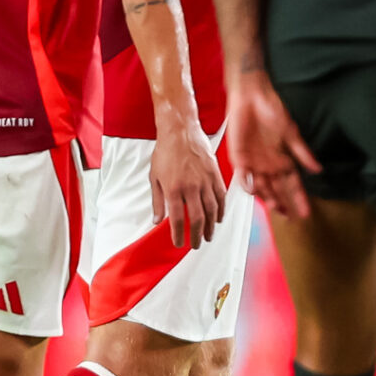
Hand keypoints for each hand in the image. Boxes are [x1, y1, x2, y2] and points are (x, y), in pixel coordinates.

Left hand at [148, 124, 225, 249]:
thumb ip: (157, 200)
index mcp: (173, 189)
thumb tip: (156, 220)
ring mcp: (205, 181)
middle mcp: (190, 187)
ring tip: (207, 236)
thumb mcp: (154, 177)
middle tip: (195, 245)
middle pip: (197, 219)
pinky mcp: (215, 174)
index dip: (179, 235)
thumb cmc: (165, 152)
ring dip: (210, 226)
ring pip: (211, 210)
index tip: (179, 243)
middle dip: (196, 235)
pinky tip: (218, 219)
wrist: (180, 131)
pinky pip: (221, 197)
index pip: (177, 219)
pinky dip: (221, 210)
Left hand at [229, 69, 318, 219]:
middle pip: (276, 190)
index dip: (298, 198)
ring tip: (275, 207)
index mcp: (282, 159)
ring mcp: (253, 162)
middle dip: (283, 203)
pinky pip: (242, 175)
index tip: (305, 212)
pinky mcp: (239, 156)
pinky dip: (248, 184)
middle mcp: (268, 164)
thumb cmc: (272, 110)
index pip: (292, 184)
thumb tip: (318, 169)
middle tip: (289, 216)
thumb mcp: (291, 133)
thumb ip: (302, 152)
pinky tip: (255, 191)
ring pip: (261, 187)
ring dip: (267, 198)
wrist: (252, 95)